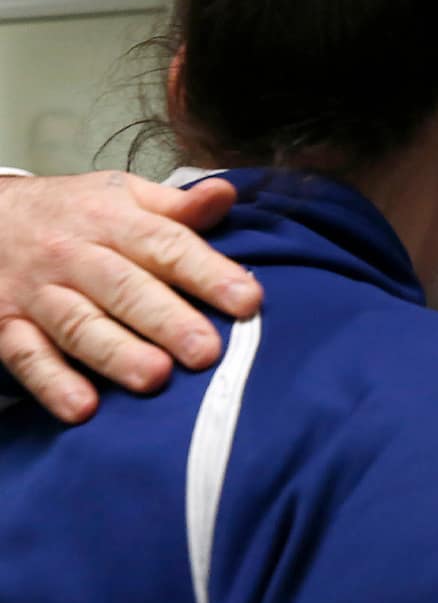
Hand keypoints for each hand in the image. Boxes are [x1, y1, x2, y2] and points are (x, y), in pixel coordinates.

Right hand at [0, 172, 261, 422]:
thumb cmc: (73, 212)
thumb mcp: (122, 195)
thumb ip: (177, 206)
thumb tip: (227, 194)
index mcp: (112, 220)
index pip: (167, 245)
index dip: (209, 273)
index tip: (248, 300)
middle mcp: (74, 255)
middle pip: (124, 289)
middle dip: (166, 320)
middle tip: (206, 352)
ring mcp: (38, 293)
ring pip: (79, 325)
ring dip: (115, 354)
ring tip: (154, 378)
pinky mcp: (5, 326)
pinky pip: (27, 356)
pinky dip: (51, 384)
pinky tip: (82, 409)